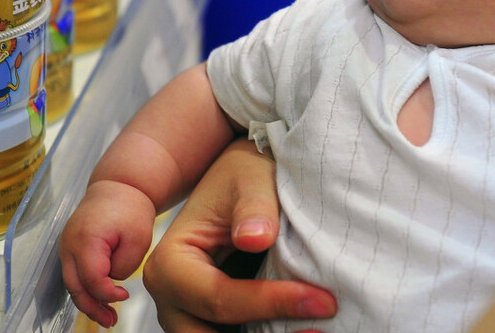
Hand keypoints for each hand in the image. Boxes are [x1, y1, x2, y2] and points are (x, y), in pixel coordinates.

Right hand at [60, 179, 157, 327]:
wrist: (118, 186)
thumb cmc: (129, 208)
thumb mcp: (137, 239)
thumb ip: (124, 267)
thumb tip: (111, 282)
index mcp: (86, 239)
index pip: (92, 279)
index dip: (108, 293)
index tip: (125, 295)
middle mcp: (69, 244)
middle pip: (74, 286)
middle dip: (92, 308)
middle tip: (111, 321)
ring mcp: (66, 246)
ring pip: (71, 283)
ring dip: (88, 302)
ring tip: (107, 317)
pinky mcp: (70, 248)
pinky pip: (74, 274)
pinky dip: (85, 288)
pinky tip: (100, 299)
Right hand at [143, 138, 336, 331]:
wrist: (245, 184)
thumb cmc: (244, 177)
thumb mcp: (250, 179)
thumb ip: (254, 207)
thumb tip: (255, 238)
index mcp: (169, 264)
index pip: (220, 300)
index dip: (272, 304)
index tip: (324, 301)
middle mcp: (171, 299)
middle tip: (321, 331)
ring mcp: (190, 317)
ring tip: (318, 331)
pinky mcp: (213, 324)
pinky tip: (306, 329)